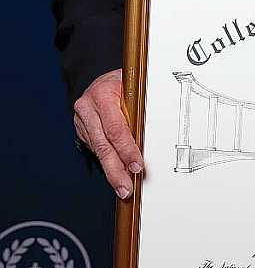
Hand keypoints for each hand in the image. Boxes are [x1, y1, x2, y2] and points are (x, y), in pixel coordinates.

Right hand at [73, 69, 142, 198]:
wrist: (100, 79)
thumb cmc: (121, 81)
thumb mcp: (133, 84)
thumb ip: (141, 104)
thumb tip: (159, 126)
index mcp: (102, 95)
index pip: (116, 129)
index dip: (127, 150)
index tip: (137, 166)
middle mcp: (88, 108)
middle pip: (103, 146)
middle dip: (116, 170)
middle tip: (126, 188)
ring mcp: (82, 121)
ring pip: (98, 151)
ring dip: (112, 171)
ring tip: (123, 188)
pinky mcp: (82, 130)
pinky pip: (96, 149)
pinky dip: (108, 162)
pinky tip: (117, 174)